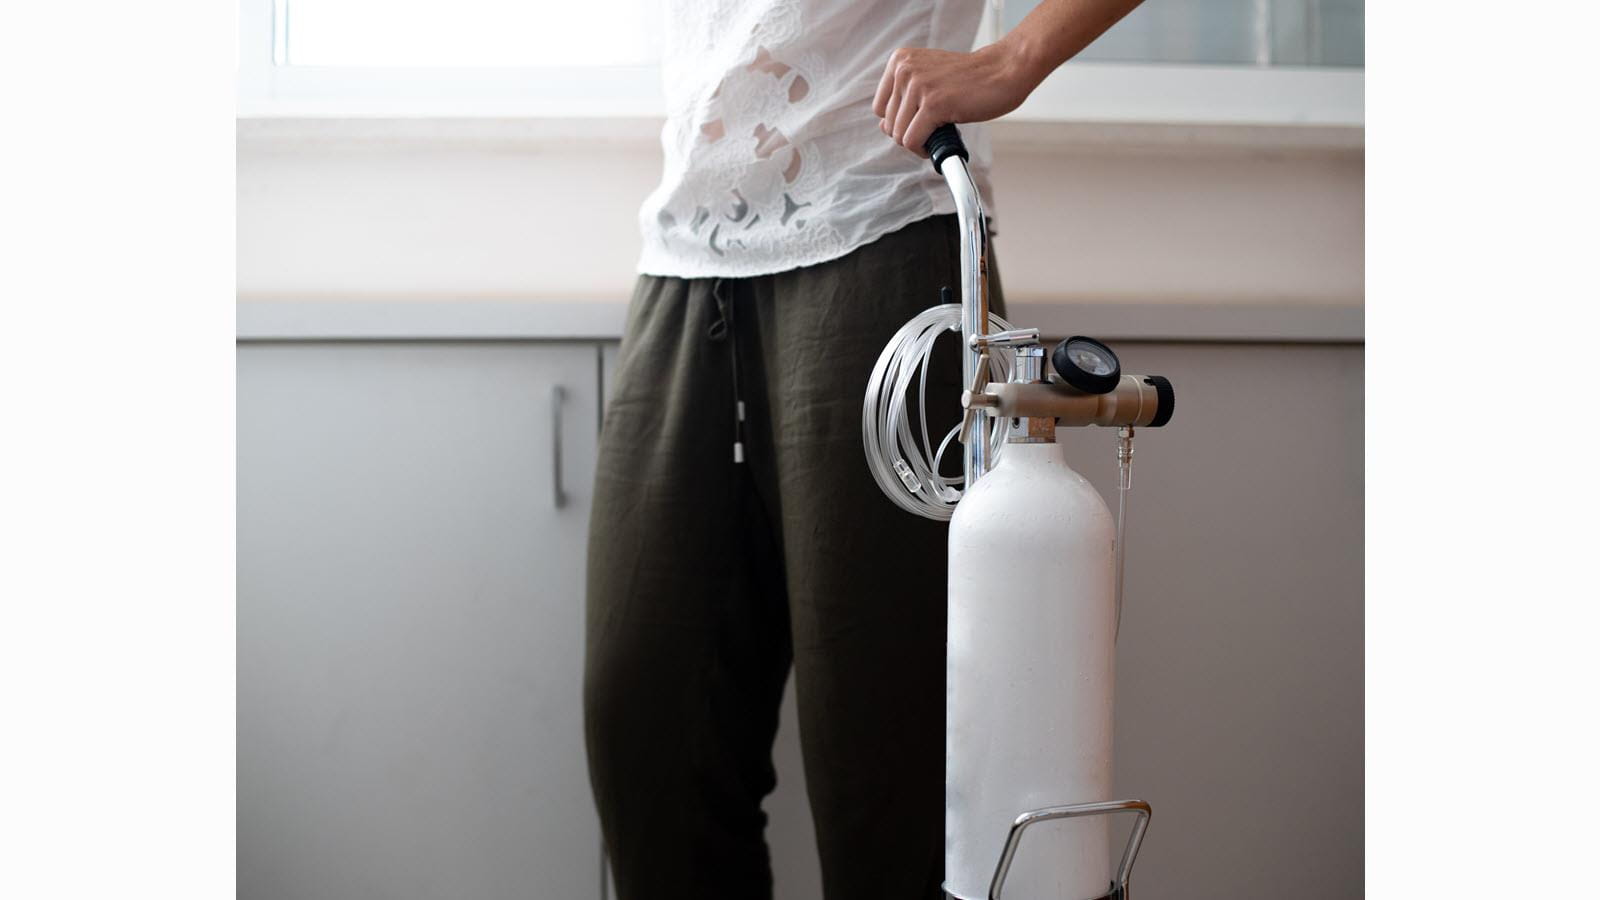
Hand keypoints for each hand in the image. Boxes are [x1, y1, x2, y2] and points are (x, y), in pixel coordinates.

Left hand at [871, 43, 1042, 156]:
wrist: (1004, 70)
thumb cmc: (971, 78)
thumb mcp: (929, 79)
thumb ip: (904, 98)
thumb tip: (884, 127)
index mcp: (900, 61)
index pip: (880, 108)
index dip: (900, 122)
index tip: (921, 122)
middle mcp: (904, 70)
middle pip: (890, 125)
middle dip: (912, 134)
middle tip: (936, 129)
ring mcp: (918, 86)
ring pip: (900, 136)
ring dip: (921, 142)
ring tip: (942, 131)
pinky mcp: (933, 104)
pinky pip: (913, 141)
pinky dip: (926, 150)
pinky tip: (943, 139)